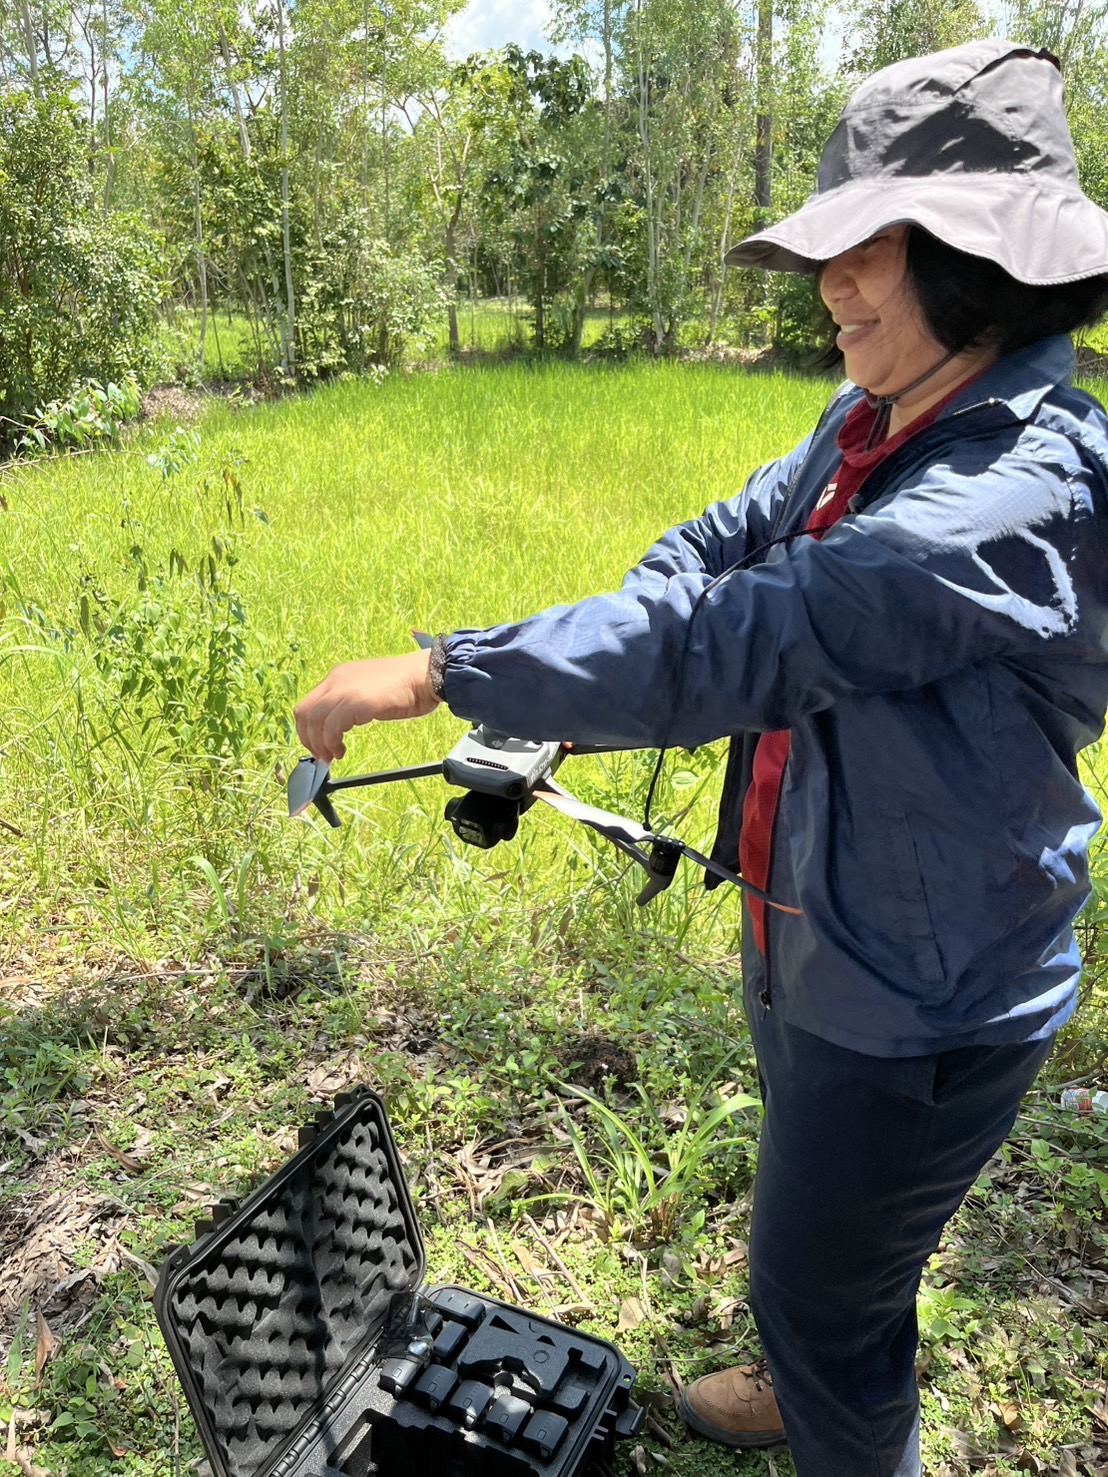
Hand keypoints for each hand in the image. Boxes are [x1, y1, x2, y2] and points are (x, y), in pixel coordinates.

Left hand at [294, 652, 438, 762]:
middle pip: (304, 712)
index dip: (308, 728)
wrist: (426, 675)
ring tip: (332, 756)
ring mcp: (345, 690)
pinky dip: (331, 743)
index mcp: (338, 676)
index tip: (317, 744)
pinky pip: (331, 727)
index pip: (309, 704)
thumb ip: (351, 702)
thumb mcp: (369, 690)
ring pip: (314, 721)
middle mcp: (336, 680)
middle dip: (308, 738)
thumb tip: (340, 724)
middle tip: (321, 754)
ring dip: (319, 744)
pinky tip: (341, 751)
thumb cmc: (405, 685)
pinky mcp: (357, 702)